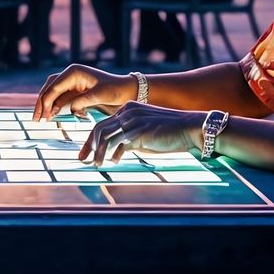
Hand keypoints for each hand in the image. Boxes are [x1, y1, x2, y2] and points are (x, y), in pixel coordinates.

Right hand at [32, 64, 135, 120]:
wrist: (125, 90)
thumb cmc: (114, 90)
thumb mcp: (99, 95)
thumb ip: (82, 101)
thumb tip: (70, 109)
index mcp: (74, 72)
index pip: (54, 87)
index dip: (46, 102)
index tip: (42, 116)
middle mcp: (70, 74)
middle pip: (49, 88)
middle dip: (42, 103)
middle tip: (36, 119)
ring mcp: (72, 81)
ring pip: (52, 91)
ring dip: (46, 104)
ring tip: (41, 118)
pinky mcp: (75, 89)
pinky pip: (60, 97)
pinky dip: (55, 105)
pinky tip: (52, 115)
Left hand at [80, 103, 202, 166]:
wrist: (192, 127)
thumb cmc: (170, 133)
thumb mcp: (146, 133)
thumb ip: (130, 139)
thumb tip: (117, 152)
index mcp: (128, 109)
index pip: (103, 123)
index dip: (91, 139)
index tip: (86, 152)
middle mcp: (128, 112)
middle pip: (99, 128)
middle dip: (88, 145)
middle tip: (81, 159)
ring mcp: (134, 120)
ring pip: (106, 136)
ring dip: (98, 152)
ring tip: (96, 164)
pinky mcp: (140, 131)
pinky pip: (119, 143)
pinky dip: (112, 154)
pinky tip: (112, 162)